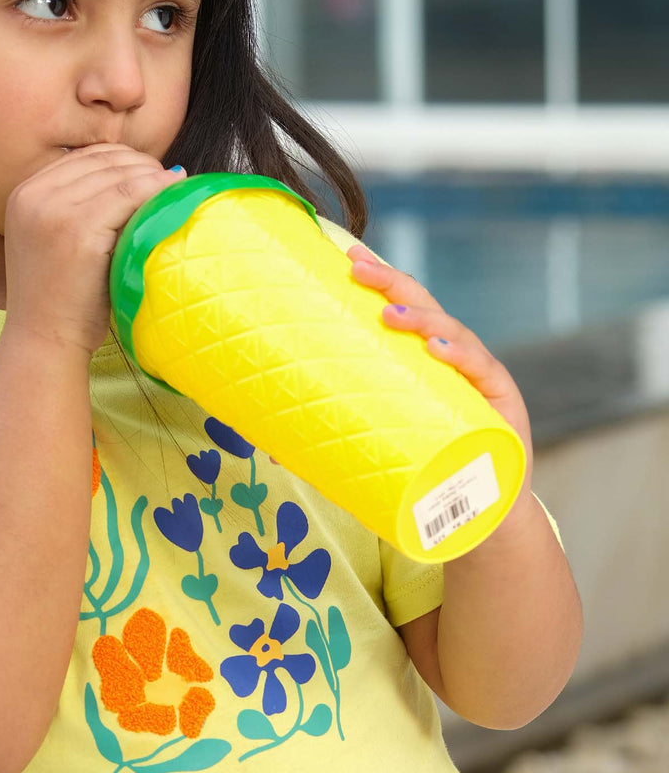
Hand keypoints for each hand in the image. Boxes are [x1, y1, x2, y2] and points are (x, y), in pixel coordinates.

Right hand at [4, 143, 182, 356]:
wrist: (44, 341)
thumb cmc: (60, 299)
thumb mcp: (55, 240)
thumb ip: (78, 206)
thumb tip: (137, 173)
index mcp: (24, 194)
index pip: (85, 157)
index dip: (125, 160)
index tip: (152, 174)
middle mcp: (33, 196)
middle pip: (103, 160)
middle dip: (143, 167)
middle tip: (172, 181)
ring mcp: (53, 212)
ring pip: (119, 175)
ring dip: (154, 178)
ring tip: (177, 188)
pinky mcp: (78, 232)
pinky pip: (129, 196)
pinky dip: (156, 192)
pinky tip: (174, 197)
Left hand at [345, 245, 533, 498]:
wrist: (481, 514)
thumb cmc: (428, 470)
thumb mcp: (381, 446)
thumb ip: (336, 440)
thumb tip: (269, 449)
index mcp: (424, 360)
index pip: (402, 308)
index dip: (380, 280)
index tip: (347, 257)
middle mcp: (453, 358)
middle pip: (424, 307)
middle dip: (391, 283)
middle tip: (358, 269)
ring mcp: (479, 376)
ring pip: (453, 333)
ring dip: (421, 319)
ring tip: (389, 315)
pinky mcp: (503, 402)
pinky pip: (482, 371)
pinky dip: (460, 357)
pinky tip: (436, 350)